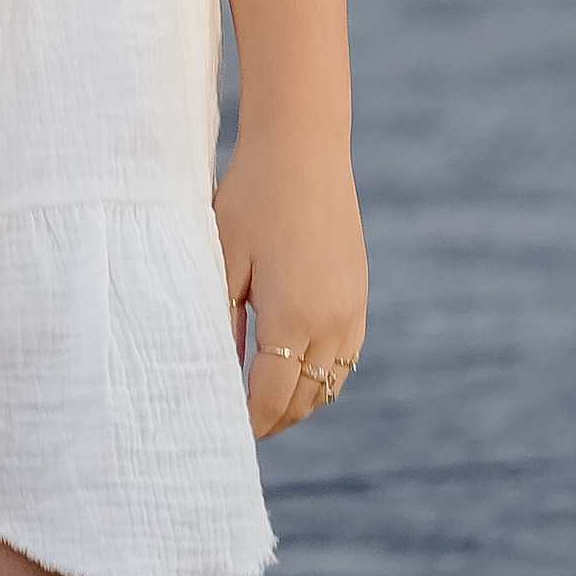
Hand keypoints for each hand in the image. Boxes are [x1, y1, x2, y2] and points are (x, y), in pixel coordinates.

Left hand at [216, 121, 366, 439]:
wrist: (303, 146)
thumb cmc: (252, 197)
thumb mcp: (224, 260)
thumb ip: (221, 324)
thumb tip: (216, 374)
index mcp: (294, 317)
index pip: (271, 399)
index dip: (247, 423)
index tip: (221, 429)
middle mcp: (332, 322)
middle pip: (303, 400)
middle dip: (272, 419)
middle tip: (237, 422)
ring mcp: (352, 309)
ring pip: (329, 384)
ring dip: (299, 399)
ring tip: (262, 400)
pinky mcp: (359, 294)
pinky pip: (346, 357)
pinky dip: (321, 373)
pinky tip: (293, 365)